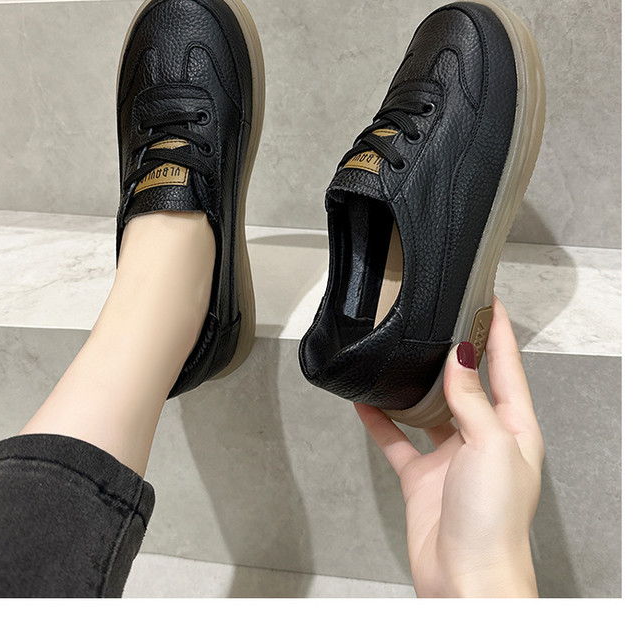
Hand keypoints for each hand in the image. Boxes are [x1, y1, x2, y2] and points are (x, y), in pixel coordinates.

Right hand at [356, 296, 544, 596]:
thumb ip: (472, 399)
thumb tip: (460, 356)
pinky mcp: (423, 479)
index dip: (498, 331)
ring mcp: (452, 459)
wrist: (466, 580)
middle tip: (438, 316)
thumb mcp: (491, 446)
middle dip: (455, 350)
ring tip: (399, 353)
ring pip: (430, 408)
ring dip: (414, 384)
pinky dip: (380, 421)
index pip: (506, 367)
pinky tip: (365, 402)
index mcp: (514, 429)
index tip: (488, 299)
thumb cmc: (493, 522)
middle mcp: (485, 440)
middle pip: (468, 383)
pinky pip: (398, 440)